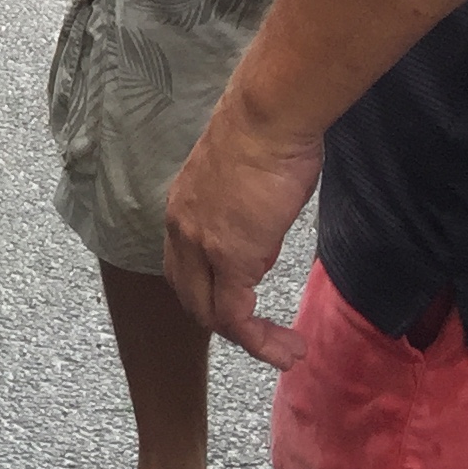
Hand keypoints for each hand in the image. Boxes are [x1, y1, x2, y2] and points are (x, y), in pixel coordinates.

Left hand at [163, 86, 323, 368]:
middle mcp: (181, 229)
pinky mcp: (229, 257)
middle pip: (190, 296)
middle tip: (264, 337)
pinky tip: (287, 349)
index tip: (247, 305)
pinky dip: (260, 343)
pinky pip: (236, 319)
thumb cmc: (268, 134)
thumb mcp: (245, 180)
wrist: (267, 117)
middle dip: (225, 323)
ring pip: (211, 314)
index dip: (211, 293)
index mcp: (182, 209)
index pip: (184, 268)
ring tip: (285, 351)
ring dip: (248, 340)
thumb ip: (243, 214)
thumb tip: (259, 239)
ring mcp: (201, 246)